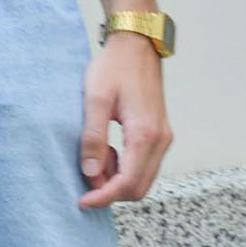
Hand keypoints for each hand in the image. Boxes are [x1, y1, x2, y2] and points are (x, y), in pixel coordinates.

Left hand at [78, 33, 173, 206]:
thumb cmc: (114, 67)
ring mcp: (163, 137)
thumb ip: (93, 138)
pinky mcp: (159, 134)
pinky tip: (108, 151)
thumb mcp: (95, 99)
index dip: (103, 197)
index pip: (128, 183)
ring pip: (142, 179)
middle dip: (110, 192)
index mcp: (144, 134)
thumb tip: (91, 173)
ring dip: (117, 180)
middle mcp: (160, 140)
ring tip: (95, 158)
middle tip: (85, 179)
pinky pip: (144, 165)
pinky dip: (125, 168)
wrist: (136, 44)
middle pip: (138, 188)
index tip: (82, 202)